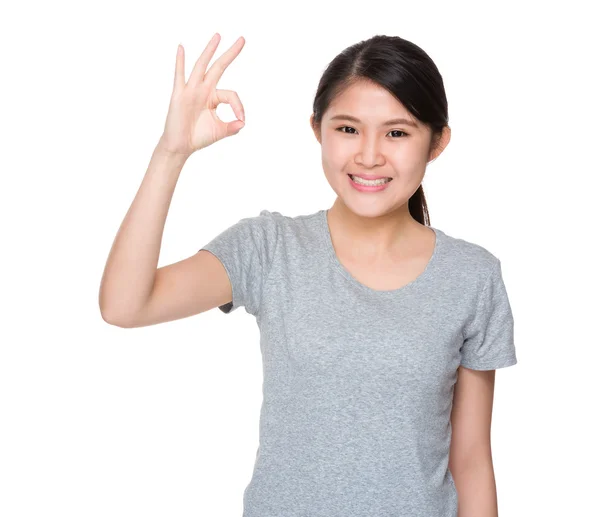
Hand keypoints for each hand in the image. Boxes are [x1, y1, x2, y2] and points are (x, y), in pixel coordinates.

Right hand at [158, 33, 245, 157]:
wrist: (180, 146)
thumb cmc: (198, 137)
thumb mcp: (220, 131)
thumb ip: (232, 127)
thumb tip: (243, 123)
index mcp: (213, 97)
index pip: (231, 94)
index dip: (239, 106)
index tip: (242, 119)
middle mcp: (203, 90)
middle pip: (219, 67)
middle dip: (230, 54)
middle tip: (243, 39)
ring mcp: (191, 90)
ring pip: (201, 66)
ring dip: (210, 51)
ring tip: (218, 36)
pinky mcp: (179, 95)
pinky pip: (180, 76)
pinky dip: (180, 62)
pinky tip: (181, 48)